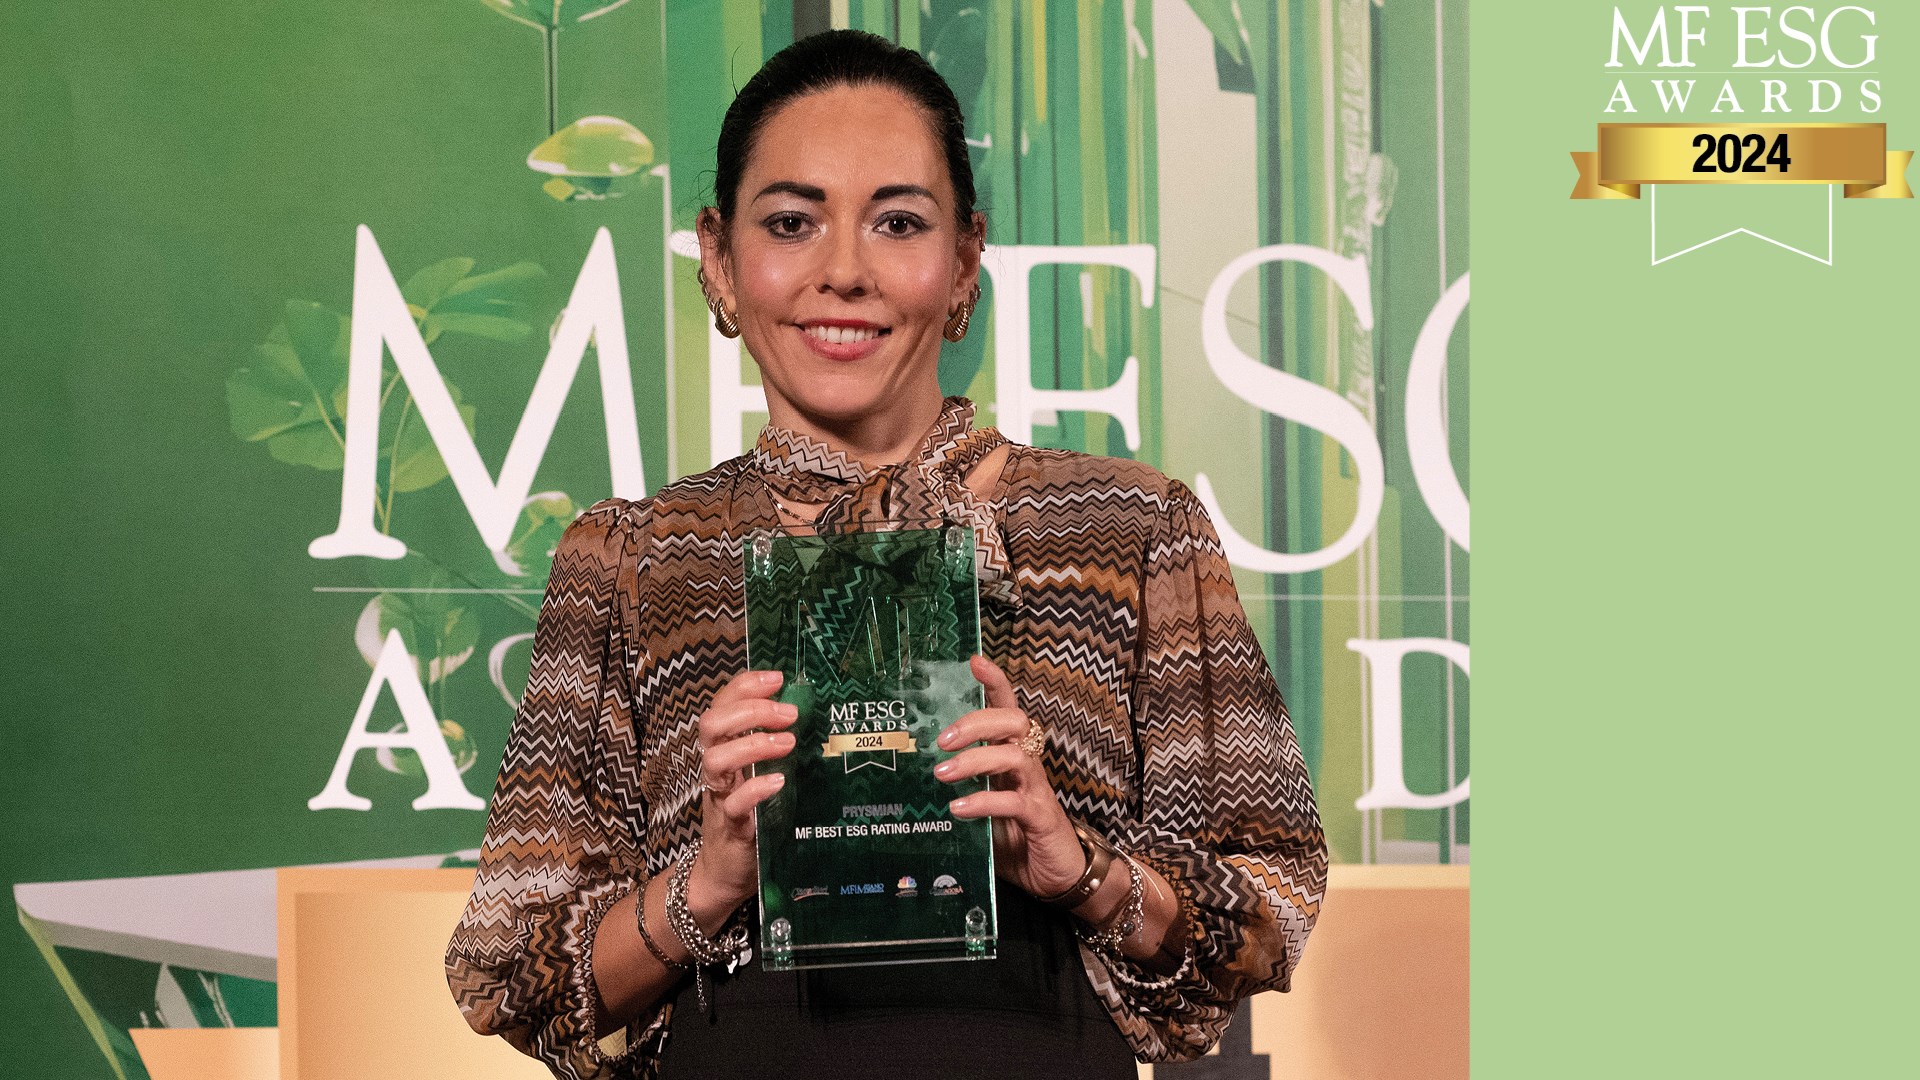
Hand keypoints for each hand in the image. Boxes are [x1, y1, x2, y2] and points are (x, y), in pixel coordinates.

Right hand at [690, 669, 797, 908]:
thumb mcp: (760, 771)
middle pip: (711, 724)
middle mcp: (716, 768)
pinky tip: (778, 782)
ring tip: (788, 742)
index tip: (777, 678)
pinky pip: (734, 803)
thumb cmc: (751, 813)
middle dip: (750, 710)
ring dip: (752, 744)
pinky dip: (755, 789)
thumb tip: (807, 710)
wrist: (727, 869)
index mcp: (724, 748)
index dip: (745, 686)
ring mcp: (720, 796)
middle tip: (789, 713)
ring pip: (715, 760)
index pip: (722, 704)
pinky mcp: (731, 826)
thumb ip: (773, 743)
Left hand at [935, 654, 1088, 899]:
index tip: (974, 661)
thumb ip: (960, 791)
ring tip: (943, 775)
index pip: (1007, 708)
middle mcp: (1027, 764)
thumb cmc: (1017, 838)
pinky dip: (983, 801)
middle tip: (942, 741)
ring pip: (1014, 754)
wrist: (1058, 876)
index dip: (995, 682)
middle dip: (976, 721)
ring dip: (974, 760)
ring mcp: (1036, 789)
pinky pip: (1013, 801)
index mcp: (1012, 756)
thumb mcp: (982, 809)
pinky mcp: (1041, 817)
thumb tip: (912, 782)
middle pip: (1013, 721)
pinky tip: (958, 809)